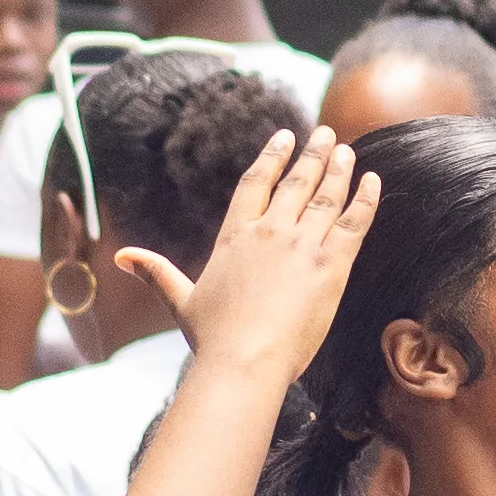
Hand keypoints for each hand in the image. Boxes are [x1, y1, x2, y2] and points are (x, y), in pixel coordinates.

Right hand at [124, 121, 375, 387]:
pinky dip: (366, 199)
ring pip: (327, 195)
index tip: (284, 137)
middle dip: (313, 154)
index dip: (272, 157)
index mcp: (235, 236)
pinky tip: (374, 181)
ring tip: (347, 152)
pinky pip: (355, 221)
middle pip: (296, 181)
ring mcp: (302, 244)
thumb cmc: (213, 338)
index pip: (255, 183)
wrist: (245, 361)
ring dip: (339, 170)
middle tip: (327, 133)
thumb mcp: (181, 300)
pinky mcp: (331, 264)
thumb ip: (157, 272)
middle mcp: (270, 231)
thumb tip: (121, 258)